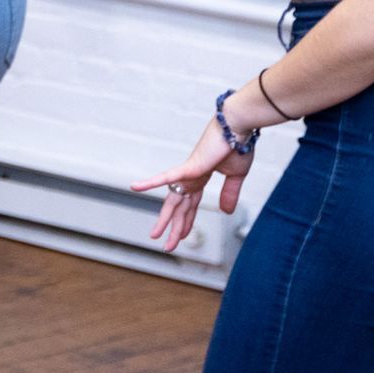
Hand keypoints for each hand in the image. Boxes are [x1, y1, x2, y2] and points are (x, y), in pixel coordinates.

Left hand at [130, 120, 254, 252]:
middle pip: (180, 208)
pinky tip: (135, 187)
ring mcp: (188, 173)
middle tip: (166, 245)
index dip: (187, 222)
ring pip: (174, 201)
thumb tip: (225, 211)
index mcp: (201, 179)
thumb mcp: (236, 177)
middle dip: (174, 227)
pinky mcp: (188, 167)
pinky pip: (166, 177)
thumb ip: (229, 194)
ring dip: (166, 220)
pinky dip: (151, 182)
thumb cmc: (238, 147)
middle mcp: (191, 178)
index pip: (191, 206)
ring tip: (155, 235)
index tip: (182, 236)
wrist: (238, 127)